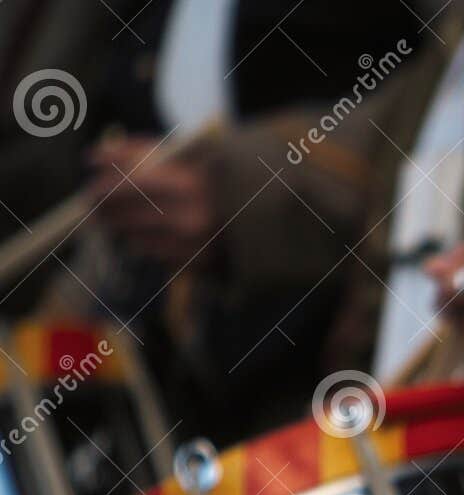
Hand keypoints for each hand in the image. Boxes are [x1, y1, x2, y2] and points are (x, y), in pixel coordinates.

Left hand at [88, 136, 215, 267]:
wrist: (262, 214)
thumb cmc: (216, 177)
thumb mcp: (184, 156)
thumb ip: (138, 152)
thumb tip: (92, 158)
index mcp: (192, 183)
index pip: (130, 186)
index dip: (105, 187)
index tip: (92, 186)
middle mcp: (193, 217)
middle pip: (129, 215)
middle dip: (105, 210)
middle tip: (93, 205)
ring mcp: (197, 244)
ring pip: (137, 238)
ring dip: (119, 228)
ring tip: (113, 219)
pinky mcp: (199, 264)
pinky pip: (154, 254)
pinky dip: (140, 243)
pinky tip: (137, 235)